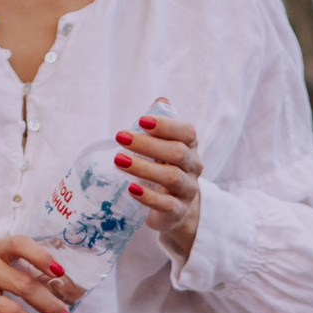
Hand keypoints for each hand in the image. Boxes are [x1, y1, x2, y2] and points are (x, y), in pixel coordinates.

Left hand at [118, 109, 202, 262]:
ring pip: (171, 177)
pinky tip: (131, 189)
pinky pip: (166, 205)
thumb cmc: (165, 170)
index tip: (141, 121)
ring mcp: (187, 191)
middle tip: (120, 137)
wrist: (177, 210)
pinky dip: (148, 197)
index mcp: (191, 147)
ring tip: (119, 161)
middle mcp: (193, 168)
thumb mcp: (164, 148)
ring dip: (144, 167)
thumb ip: (161, 126)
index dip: (166, 125)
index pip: (188, 132)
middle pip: (177, 152)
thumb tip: (161, 100)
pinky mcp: (178, 212)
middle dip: (148, 144)